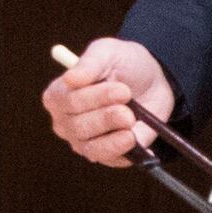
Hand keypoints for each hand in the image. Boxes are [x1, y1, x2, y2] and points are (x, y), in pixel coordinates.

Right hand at [41, 39, 172, 167]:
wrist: (153, 81)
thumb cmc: (123, 64)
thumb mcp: (109, 52)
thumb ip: (90, 63)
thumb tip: (70, 78)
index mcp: (58, 95)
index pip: (67, 101)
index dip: (94, 98)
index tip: (122, 90)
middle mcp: (66, 122)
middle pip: (78, 126)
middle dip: (107, 117)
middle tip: (128, 109)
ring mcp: (84, 141)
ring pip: (92, 147)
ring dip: (114, 137)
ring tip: (132, 121)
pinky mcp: (108, 155)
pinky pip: (111, 160)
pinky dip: (125, 151)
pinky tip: (136, 137)